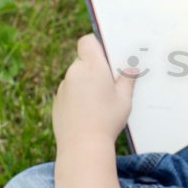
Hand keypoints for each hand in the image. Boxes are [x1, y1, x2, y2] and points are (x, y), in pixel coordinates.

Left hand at [53, 34, 136, 148]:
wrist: (82, 146)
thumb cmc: (107, 120)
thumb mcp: (124, 99)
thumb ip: (127, 80)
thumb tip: (130, 69)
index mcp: (92, 66)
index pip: (88, 41)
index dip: (97, 44)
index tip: (108, 53)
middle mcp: (74, 72)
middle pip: (84, 61)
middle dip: (96, 68)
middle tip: (112, 82)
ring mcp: (63, 88)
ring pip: (77, 78)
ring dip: (87, 84)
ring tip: (101, 102)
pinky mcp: (57, 102)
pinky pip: (70, 93)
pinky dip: (78, 98)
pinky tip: (90, 113)